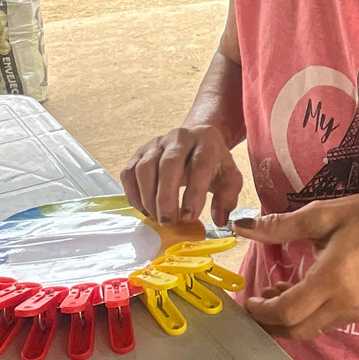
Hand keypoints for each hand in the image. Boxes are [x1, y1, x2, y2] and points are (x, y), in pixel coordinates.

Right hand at [120, 124, 242, 226]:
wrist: (195, 141)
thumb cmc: (213, 163)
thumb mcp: (229, 177)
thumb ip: (228, 197)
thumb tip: (219, 219)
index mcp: (207, 141)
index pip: (200, 164)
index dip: (194, 193)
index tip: (189, 218)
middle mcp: (180, 137)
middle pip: (168, 164)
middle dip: (166, 197)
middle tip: (168, 222)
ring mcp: (156, 143)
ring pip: (144, 168)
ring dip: (148, 198)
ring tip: (157, 218)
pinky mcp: (140, 152)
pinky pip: (129, 172)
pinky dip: (133, 194)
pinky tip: (145, 209)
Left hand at [240, 192, 358, 338]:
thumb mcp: (324, 214)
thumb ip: (281, 226)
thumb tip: (242, 227)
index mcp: (332, 279)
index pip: (287, 310)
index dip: (262, 310)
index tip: (248, 300)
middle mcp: (344, 303)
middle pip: (296, 330)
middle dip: (270, 323)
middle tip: (255, 304)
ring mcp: (356, 312)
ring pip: (311, 330)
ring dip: (288, 320)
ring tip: (275, 294)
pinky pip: (326, 323)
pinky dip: (307, 316)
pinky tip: (301, 294)